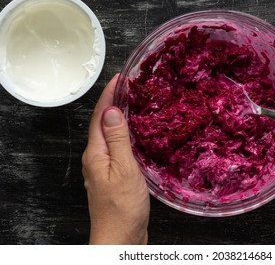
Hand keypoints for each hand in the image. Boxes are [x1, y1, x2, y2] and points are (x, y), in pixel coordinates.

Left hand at [82, 74, 149, 244]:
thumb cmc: (122, 207)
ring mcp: (104, 167)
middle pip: (102, 123)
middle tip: (130, 87)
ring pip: (111, 135)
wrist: (120, 237)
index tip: (120, 78)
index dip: (108, 95)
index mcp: (96, 152)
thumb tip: (110, 111)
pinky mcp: (114, 175)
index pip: (99, 116)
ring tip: (134, 104)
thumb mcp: (123, 169)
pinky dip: (126, 135)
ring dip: (119, 117)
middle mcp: (97, 157)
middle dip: (113, 102)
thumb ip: (117, 139)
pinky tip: (136, 134)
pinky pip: (118, 147)